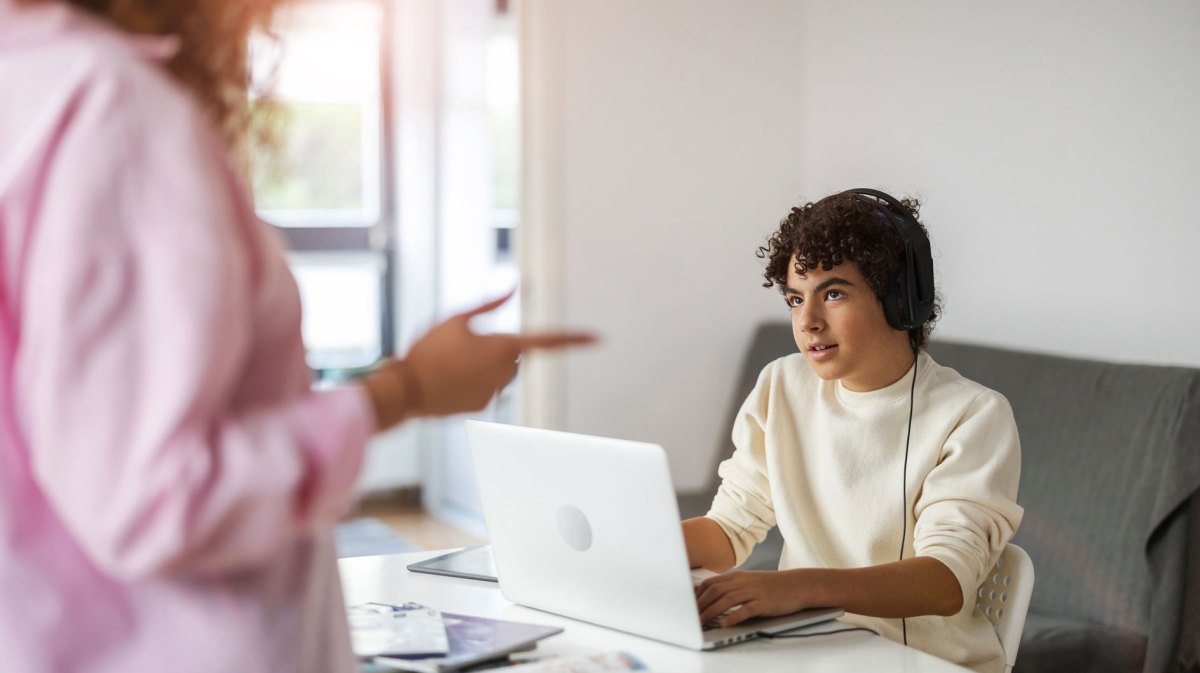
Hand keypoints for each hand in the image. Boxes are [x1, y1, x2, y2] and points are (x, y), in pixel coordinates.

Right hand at [365, 291, 595, 426]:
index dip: (574, 338)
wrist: (406, 390)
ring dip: (485, 366)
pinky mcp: (484, 407)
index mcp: (503, 346)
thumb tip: (514, 285)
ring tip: (451, 363)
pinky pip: (487, 389)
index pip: (547, 340)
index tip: (598, 337)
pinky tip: (449, 380)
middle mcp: (505, 371)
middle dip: (499, 349)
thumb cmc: (428, 349)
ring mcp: (496, 392)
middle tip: (463, 346)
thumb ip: (489, 303)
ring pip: (502, 374)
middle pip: (516, 356)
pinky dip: (473, 383)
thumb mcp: (456, 318)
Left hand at [695, 569, 811, 627]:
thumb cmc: (773, 586)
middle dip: (701, 605)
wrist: (798, 585)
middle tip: (691, 617)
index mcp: (738, 576)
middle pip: (715, 591)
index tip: (688, 606)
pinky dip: (733, 617)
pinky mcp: (764, 602)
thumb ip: (731, 586)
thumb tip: (712, 594)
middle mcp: (743, 582)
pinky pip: (745, 609)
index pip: (711, 583)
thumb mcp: (749, 581)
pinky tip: (724, 624)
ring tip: (702, 622)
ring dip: (711, 611)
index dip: (698, 595)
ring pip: (727, 599)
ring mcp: (754, 591)